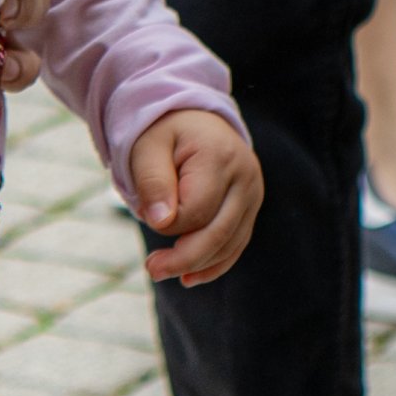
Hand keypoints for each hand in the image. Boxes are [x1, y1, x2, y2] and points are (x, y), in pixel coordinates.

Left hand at [130, 109, 263, 286]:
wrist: (194, 118)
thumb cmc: (165, 132)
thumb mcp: (148, 147)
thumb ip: (153, 181)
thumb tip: (161, 223)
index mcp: (220, 156)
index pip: (196, 210)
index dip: (167, 222)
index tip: (142, 211)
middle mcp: (245, 177)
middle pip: (218, 233)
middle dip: (183, 258)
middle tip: (151, 268)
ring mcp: (253, 194)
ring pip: (229, 244)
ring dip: (196, 264)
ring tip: (161, 269)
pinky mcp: (250, 208)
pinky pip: (236, 244)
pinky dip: (214, 264)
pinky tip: (189, 276)